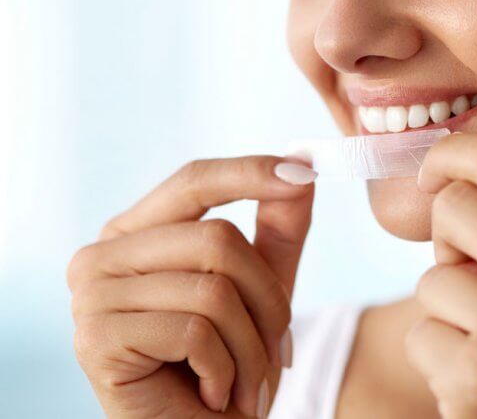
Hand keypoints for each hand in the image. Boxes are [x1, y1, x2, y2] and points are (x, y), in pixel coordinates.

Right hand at [66, 155, 316, 417]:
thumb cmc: (225, 362)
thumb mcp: (263, 283)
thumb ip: (278, 225)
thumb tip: (300, 163)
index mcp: (135, 232)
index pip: (194, 181)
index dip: (250, 172)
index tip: (304, 172)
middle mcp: (102, 256)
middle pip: (218, 239)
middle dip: (268, 298)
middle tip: (278, 346)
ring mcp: (91, 296)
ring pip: (214, 289)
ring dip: (252, 345)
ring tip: (246, 381)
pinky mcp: (96, 339)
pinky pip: (195, 332)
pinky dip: (225, 369)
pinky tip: (214, 394)